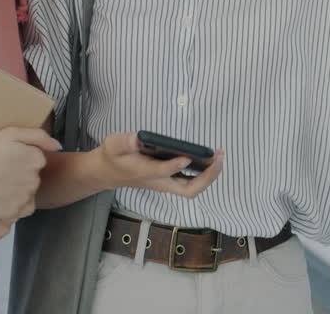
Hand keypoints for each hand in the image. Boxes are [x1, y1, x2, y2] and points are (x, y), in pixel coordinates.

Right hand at [0, 127, 58, 219]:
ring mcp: (25, 197)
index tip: (5, 160)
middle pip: (32, 178)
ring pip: (28, 194)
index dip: (19, 160)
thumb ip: (38, 136)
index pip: (36, 160)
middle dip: (19, 176)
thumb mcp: (10, 133)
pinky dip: (13, 205)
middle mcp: (35, 179)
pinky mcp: (15, 211)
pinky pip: (21, 209)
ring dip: (17, 191)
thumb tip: (58, 146)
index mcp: (36, 159)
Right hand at [95, 131, 223, 199]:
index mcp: (144, 172)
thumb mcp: (113, 145)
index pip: (162, 172)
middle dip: (207, 177)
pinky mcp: (171, 179)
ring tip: (220, 156)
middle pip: (188, 190)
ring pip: (193, 188)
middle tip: (219, 158)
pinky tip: (212, 158)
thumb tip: (137, 138)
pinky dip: (205, 173)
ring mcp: (167, 183)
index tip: (185, 156)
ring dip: (210, 175)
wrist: (109, 172)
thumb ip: (124, 142)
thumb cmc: (113, 157)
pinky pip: (193, 181)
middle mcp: (160, 182)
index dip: (174, 166)